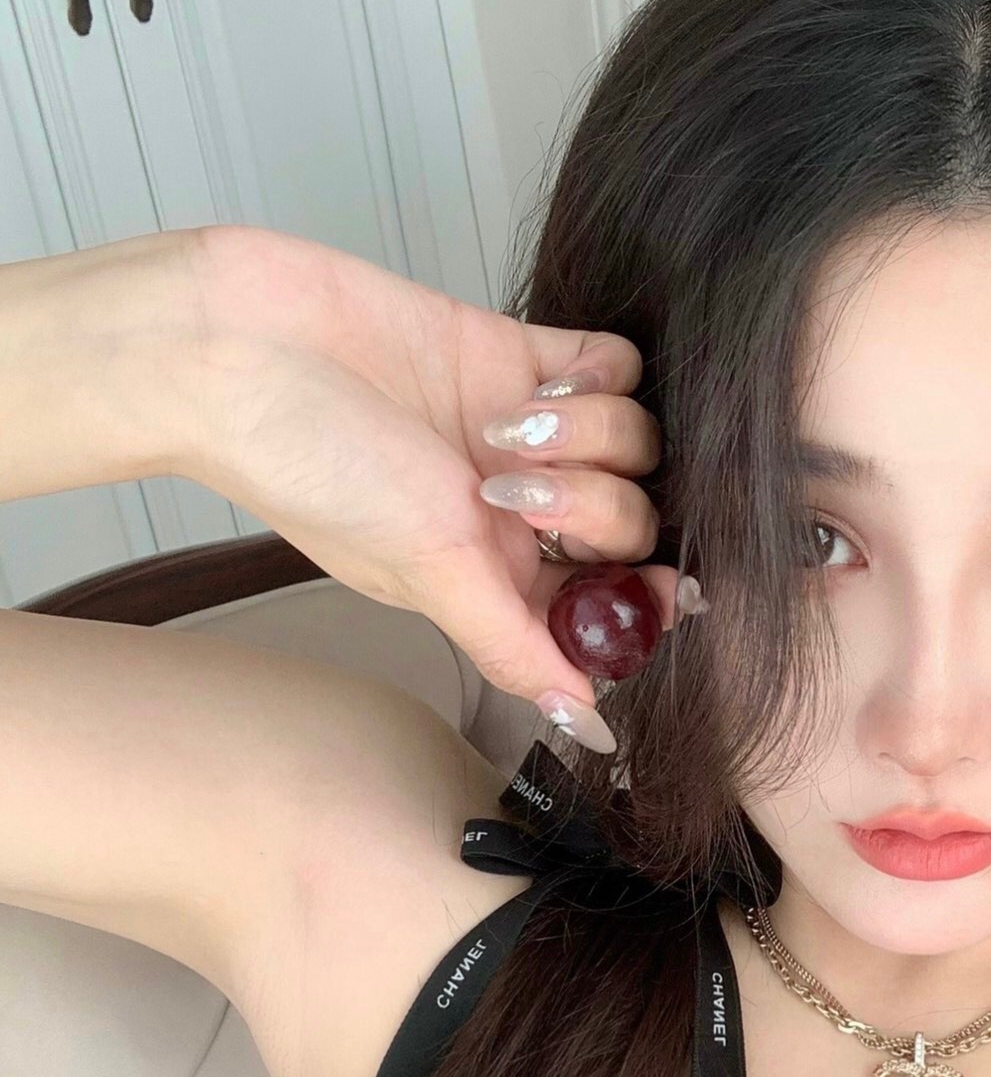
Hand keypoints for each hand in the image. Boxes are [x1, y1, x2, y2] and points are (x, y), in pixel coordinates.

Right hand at [185, 224, 687, 744]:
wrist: (246, 349)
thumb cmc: (315, 472)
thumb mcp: (428, 574)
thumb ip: (515, 648)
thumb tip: (587, 727)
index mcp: (495, 579)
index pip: (610, 605)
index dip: (645, 598)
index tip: (658, 584)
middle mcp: (518, 512)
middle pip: (633, 522)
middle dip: (595, 508)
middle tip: (511, 489)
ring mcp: (525, 433)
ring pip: (636, 443)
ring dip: (591, 435)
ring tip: (504, 427)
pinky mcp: (519, 355)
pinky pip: (615, 366)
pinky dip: (597, 375)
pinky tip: (540, 379)